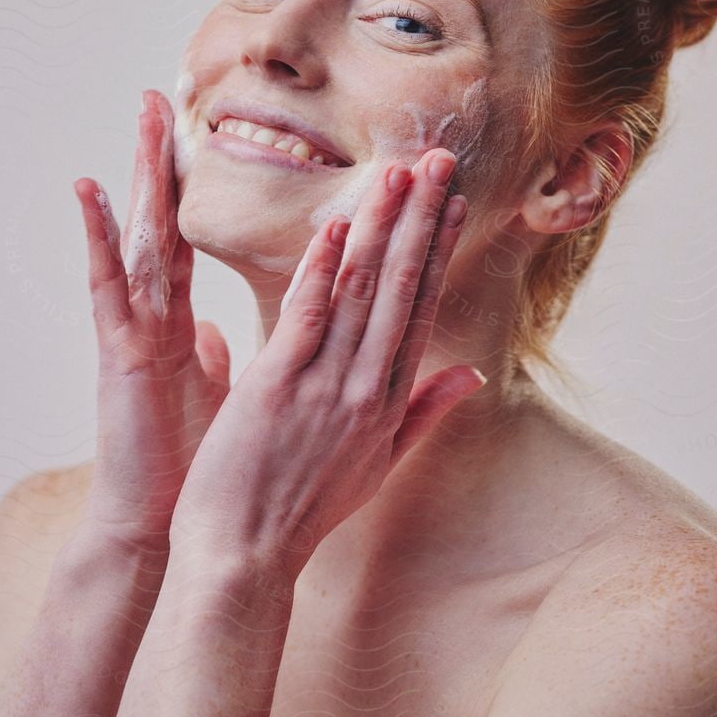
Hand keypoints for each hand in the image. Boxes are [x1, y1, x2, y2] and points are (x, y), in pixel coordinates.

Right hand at [71, 89, 231, 545]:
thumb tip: (208, 327)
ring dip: (136, 176)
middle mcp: (148, 317)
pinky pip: (105, 282)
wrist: (163, 525)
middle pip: (155, 223)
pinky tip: (86, 189)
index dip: (184, 190)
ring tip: (140, 117)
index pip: (181, 242)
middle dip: (157, 162)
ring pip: (133, 236)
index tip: (189, 135)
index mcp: (173, 324)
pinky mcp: (118, 350)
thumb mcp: (210, 397)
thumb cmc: (189, 467)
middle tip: (159, 96)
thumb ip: (205, 355)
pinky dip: (95, 235)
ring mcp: (130, 329)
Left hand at [165, 148, 482, 580]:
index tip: (453, 200)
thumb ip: (424, 413)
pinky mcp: (277, 387)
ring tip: (397, 173)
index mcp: (387, 402)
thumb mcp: (378, 465)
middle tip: (440, 159)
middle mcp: (364, 388)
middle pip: (402, 288)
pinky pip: (306, 317)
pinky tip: (337, 226)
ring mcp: (324, 386)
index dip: (438, 249)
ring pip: (360, 291)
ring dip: (380, 227)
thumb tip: (471, 376)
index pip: (420, 309)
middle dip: (421, 218)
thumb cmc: (301, 511)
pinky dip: (322, 270)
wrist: (244, 556)